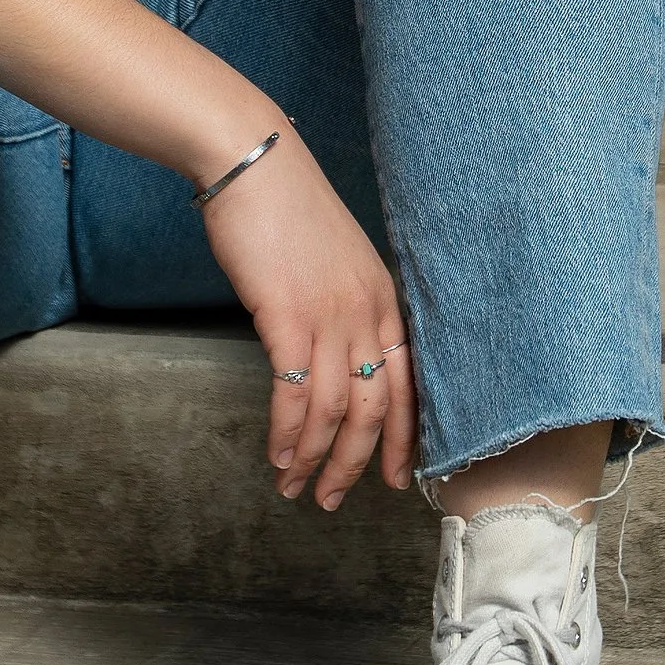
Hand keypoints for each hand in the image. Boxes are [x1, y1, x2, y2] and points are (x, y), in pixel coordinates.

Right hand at [195, 124, 416, 507]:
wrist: (254, 164)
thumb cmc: (287, 209)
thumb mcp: (335, 261)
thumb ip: (344, 306)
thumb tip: (331, 353)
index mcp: (385, 300)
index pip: (409, 384)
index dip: (402, 438)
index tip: (394, 478)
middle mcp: (367, 312)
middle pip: (374, 408)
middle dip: (356, 462)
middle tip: (335, 499)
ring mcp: (330, 316)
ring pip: (333, 410)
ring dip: (314, 458)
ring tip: (296, 488)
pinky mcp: (287, 315)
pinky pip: (292, 392)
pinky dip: (286, 432)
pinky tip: (277, 455)